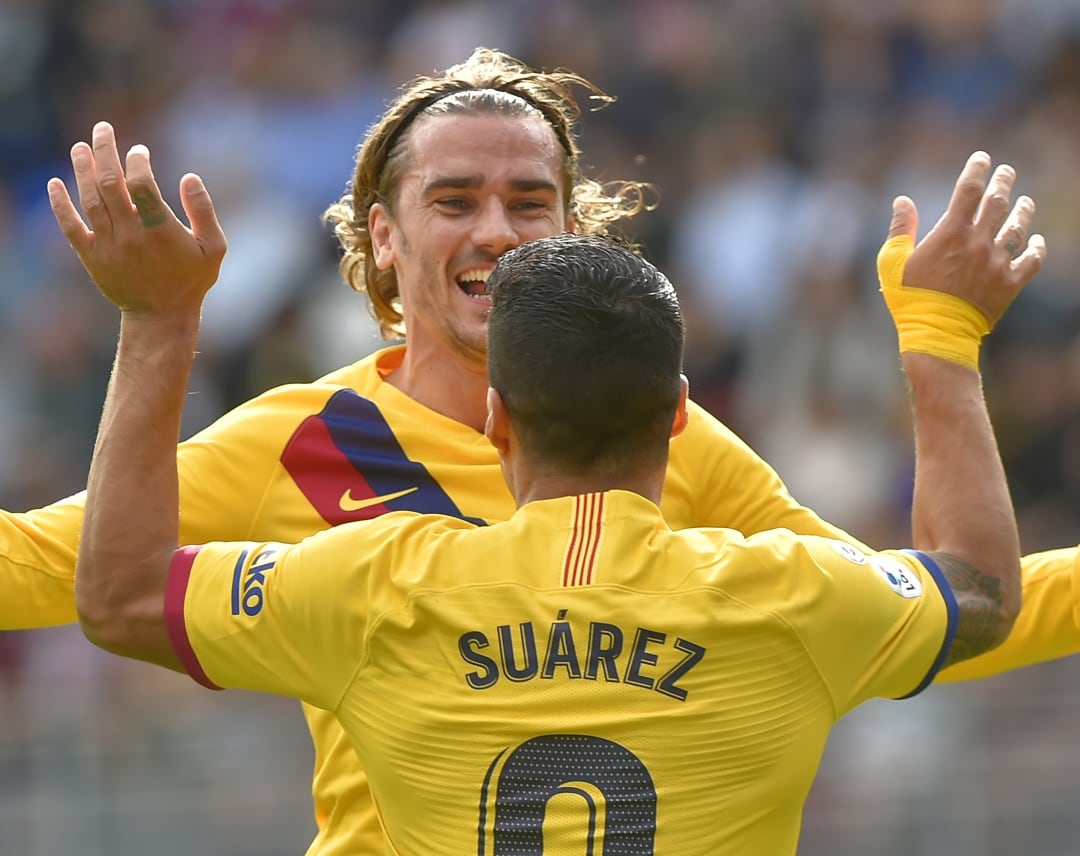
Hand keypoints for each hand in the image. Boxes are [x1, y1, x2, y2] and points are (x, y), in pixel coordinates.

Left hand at [47, 121, 226, 317]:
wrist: (161, 316)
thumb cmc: (192, 279)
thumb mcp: (214, 248)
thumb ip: (203, 211)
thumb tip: (189, 177)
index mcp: (160, 231)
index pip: (142, 184)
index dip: (138, 161)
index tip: (139, 151)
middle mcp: (131, 235)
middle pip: (111, 184)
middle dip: (105, 151)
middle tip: (102, 129)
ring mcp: (108, 246)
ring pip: (89, 199)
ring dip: (82, 169)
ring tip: (80, 147)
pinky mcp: (91, 256)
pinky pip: (70, 226)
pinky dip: (60, 204)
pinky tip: (55, 182)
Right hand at [887, 150, 1046, 327]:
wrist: (936, 335)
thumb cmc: (909, 300)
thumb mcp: (892, 263)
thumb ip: (900, 229)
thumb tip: (902, 201)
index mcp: (949, 233)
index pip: (968, 190)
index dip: (976, 170)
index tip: (982, 158)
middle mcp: (977, 242)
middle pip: (997, 202)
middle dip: (1003, 182)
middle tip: (1007, 172)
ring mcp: (996, 262)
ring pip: (1017, 228)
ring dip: (1023, 211)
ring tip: (1026, 201)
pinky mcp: (1009, 283)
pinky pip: (1031, 261)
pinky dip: (1037, 248)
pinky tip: (1037, 241)